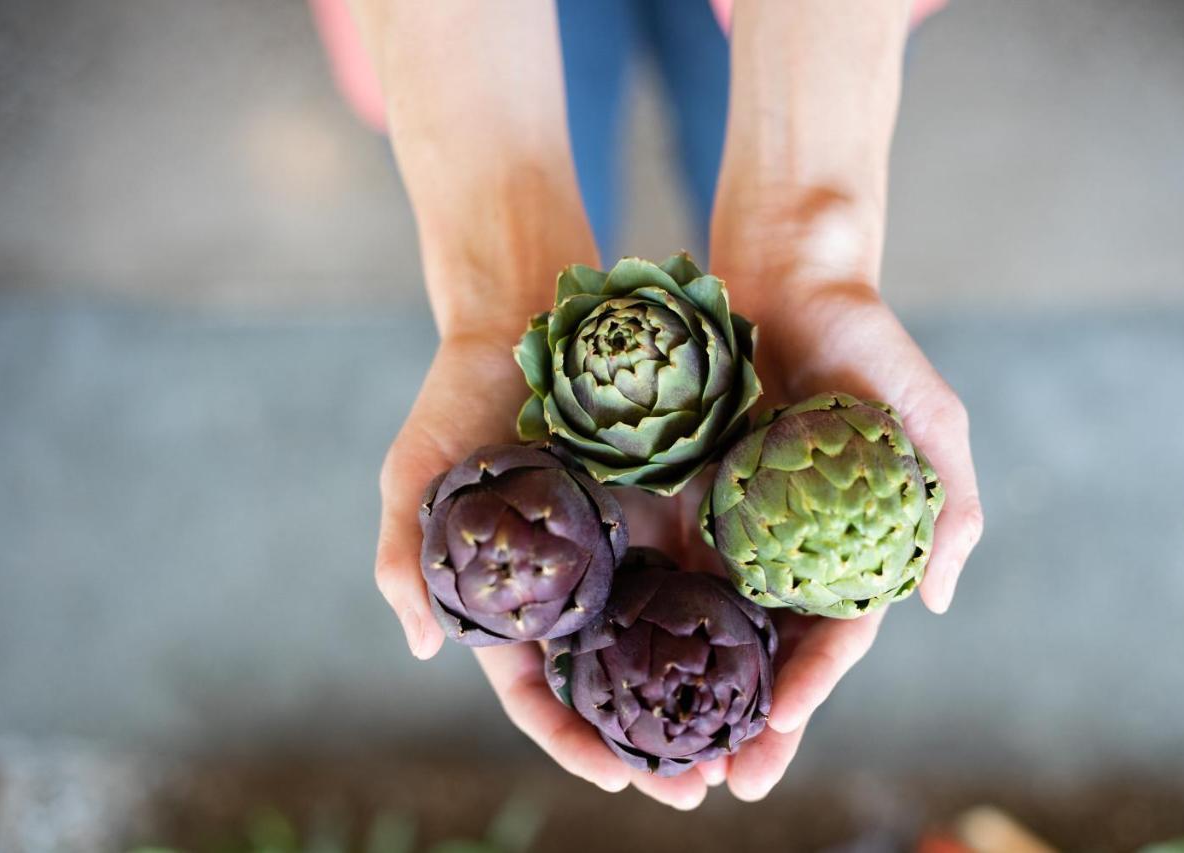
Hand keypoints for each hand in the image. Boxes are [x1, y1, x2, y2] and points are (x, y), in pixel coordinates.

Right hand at [374, 330, 722, 808]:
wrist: (522, 316)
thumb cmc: (456, 396)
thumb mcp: (415, 474)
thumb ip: (407, 559)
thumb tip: (422, 649)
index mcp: (518, 597)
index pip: (539, 689)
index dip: (571, 740)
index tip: (613, 779)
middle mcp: (580, 585)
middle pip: (618, 682)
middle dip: (655, 742)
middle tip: (699, 787)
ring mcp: (631, 548)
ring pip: (674, 639)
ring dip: (710, 694)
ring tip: (752, 740)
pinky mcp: (676, 505)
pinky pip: (714, 566)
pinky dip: (740, 614)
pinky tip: (776, 649)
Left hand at [694, 265, 984, 800]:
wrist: (789, 273)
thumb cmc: (868, 338)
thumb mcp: (927, 415)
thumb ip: (946, 504)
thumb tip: (933, 602)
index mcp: (853, 545)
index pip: (835, 635)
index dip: (812, 686)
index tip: (778, 728)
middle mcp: (792, 547)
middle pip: (769, 651)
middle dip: (750, 721)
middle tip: (716, 785)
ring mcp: (737, 524)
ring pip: (712, 624)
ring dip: (691, 691)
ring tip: (660, 751)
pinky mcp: (689, 494)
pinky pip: (665, 560)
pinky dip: (647, 616)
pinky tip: (615, 660)